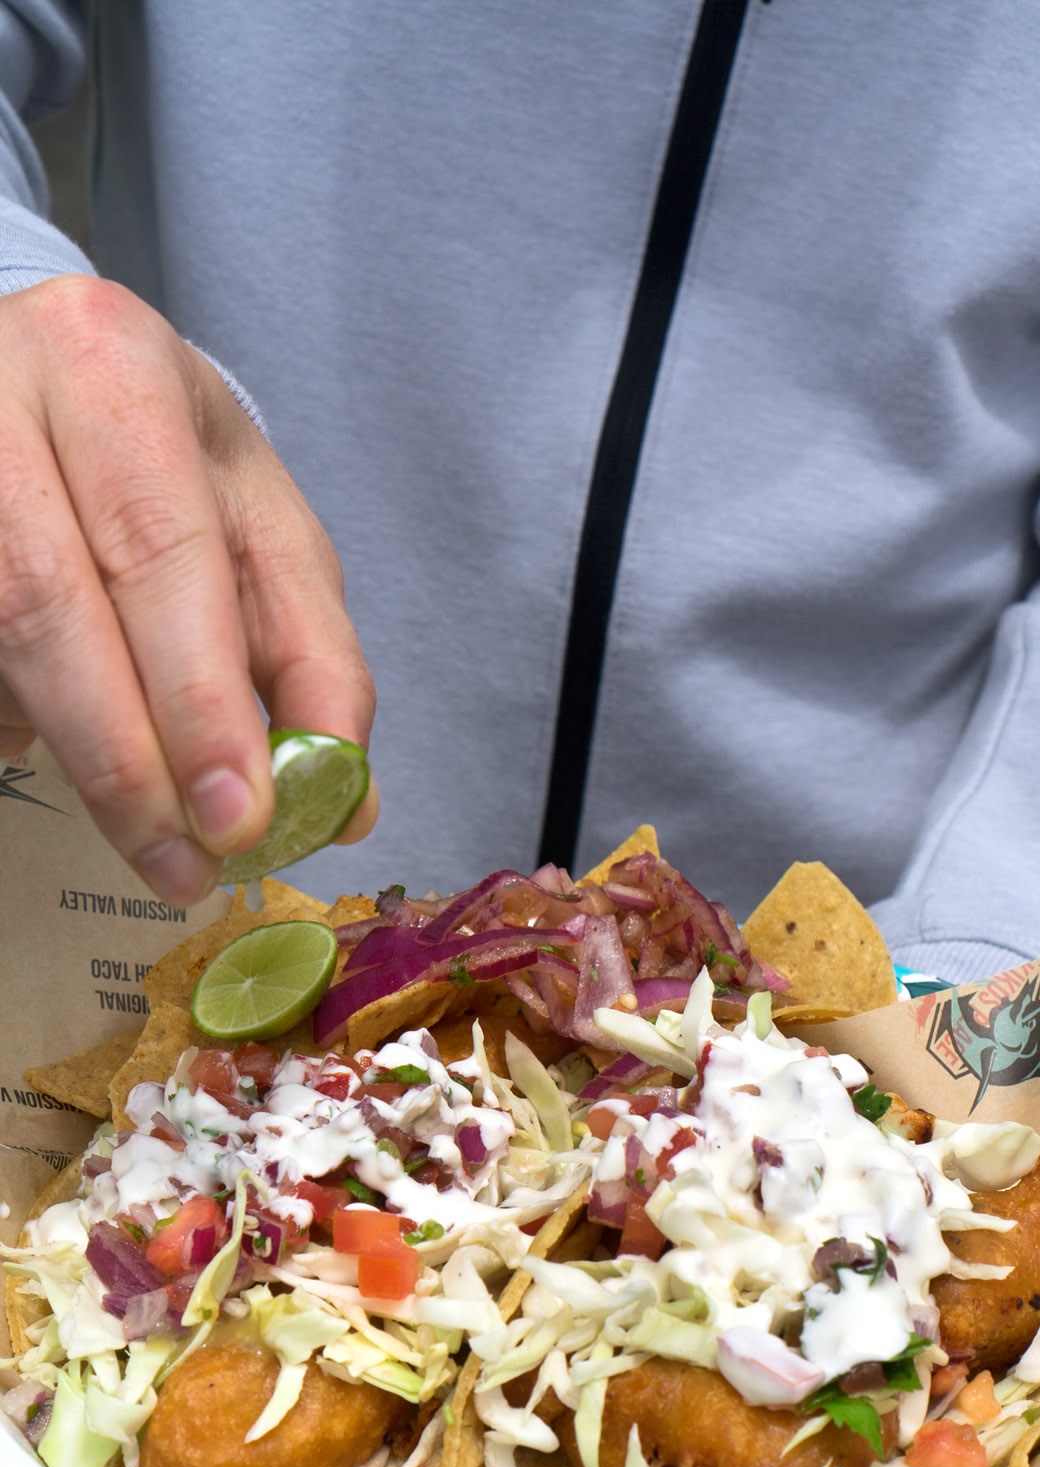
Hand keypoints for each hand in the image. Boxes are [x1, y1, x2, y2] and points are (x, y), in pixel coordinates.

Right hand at [0, 275, 376, 902]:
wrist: (29, 372)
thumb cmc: (154, 456)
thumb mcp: (255, 521)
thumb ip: (308, 652)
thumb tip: (344, 804)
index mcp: (115, 370)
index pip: (161, 551)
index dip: (199, 698)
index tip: (242, 817)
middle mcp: (1, 395)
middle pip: (50, 604)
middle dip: (130, 757)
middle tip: (186, 862)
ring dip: (73, 751)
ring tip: (143, 828)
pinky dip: (13, 723)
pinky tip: (47, 742)